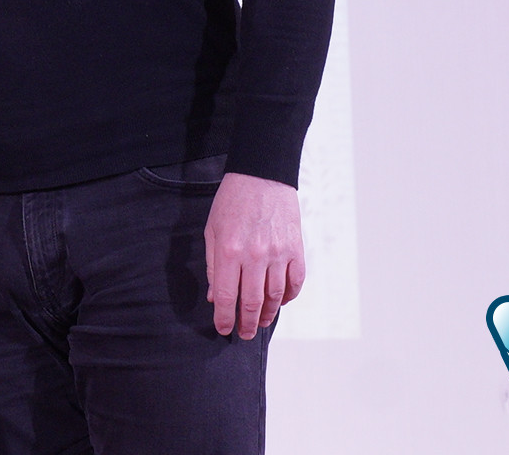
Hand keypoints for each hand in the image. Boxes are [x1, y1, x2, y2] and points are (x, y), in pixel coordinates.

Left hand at [204, 171, 304, 339]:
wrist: (262, 175)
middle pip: (251, 302)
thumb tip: (215, 297)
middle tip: (244, 334)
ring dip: (267, 314)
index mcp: (229, 251)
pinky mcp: (296, 249)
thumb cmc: (232, 202)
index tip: (223, 330)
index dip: (224, 318)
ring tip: (260, 322)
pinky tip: (280, 302)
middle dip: (246, 323)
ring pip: (275, 297)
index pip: (226, 296)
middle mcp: (254, 256)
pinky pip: (295, 282)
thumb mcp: (212, 230)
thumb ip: (212, 265)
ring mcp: (278, 253)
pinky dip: (289, 297)